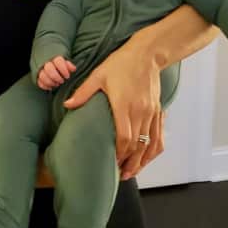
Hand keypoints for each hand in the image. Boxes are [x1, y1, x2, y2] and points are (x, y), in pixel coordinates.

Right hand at [37, 56, 76, 89]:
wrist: (50, 63)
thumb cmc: (60, 64)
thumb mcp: (65, 63)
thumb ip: (69, 65)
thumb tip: (73, 69)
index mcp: (55, 58)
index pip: (58, 61)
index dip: (63, 69)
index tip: (67, 76)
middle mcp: (46, 63)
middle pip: (49, 69)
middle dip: (56, 77)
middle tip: (62, 81)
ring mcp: (41, 70)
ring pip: (43, 76)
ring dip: (50, 82)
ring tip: (57, 84)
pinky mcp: (38, 77)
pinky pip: (39, 82)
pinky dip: (45, 86)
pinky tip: (51, 87)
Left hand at [63, 39, 163, 179]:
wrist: (147, 53)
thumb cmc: (122, 63)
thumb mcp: (98, 75)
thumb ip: (83, 92)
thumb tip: (68, 106)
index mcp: (124, 105)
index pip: (124, 138)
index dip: (119, 154)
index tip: (112, 163)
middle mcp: (140, 111)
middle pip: (137, 146)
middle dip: (129, 163)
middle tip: (120, 174)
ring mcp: (151, 112)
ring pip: (150, 144)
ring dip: (142, 161)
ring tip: (132, 172)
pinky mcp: (157, 110)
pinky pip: (159, 136)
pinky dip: (154, 150)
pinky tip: (147, 157)